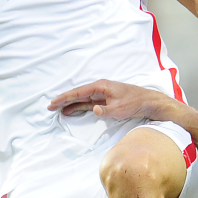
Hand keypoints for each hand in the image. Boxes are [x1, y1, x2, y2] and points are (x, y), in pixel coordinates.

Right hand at [49, 79, 179, 120]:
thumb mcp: (120, 108)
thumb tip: (93, 109)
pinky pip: (88, 103)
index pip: (78, 92)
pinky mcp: (105, 101)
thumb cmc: (135, 103)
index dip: (64, 98)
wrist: (148, 102)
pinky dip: (78, 107)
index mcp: (101, 86)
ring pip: (81, 99)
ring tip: (56, 110)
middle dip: (63, 100)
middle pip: (77, 94)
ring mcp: (102, 94)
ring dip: (69, 104)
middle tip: (49, 107)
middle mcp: (99, 88)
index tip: (53, 103)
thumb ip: (105, 110)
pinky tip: (70, 111)